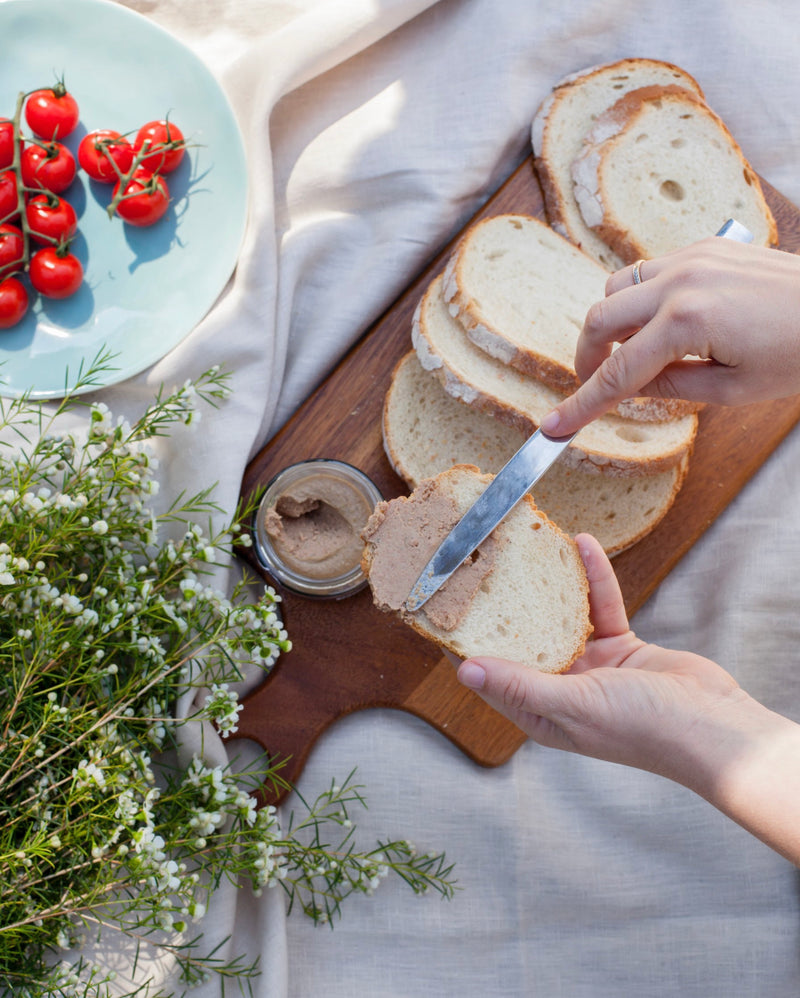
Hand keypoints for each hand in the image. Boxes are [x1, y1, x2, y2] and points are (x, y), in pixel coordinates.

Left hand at [456, 533, 799, 863]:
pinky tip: (583, 546)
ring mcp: (592, 668)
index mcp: (542, 714)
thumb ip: (520, 685)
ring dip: (549, 586)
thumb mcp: (574, 704)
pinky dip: (593, 578)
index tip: (447, 611)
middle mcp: (561, 690)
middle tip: (482, 567)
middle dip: (506, 608)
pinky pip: (600, 606)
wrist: (713, 727)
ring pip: (561, 617)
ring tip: (527, 549)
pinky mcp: (622, 646)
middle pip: (524, 642)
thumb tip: (466, 671)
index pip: (494, 676)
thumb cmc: (643, 728)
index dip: (469, 646)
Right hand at [541, 238, 799, 435]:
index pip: (618, 372)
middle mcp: (682, 281)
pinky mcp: (704, 248)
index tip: (554, 426)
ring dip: (611, 324)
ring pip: (617, 288)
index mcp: (688, 322)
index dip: (583, 405)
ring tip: (632, 354)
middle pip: (600, 318)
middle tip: (595, 385)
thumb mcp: (733, 388)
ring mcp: (692, 258)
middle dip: (587, 357)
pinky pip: (647, 272)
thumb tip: (630, 387)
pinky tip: (660, 324)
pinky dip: (639, 300)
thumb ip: (670, 387)